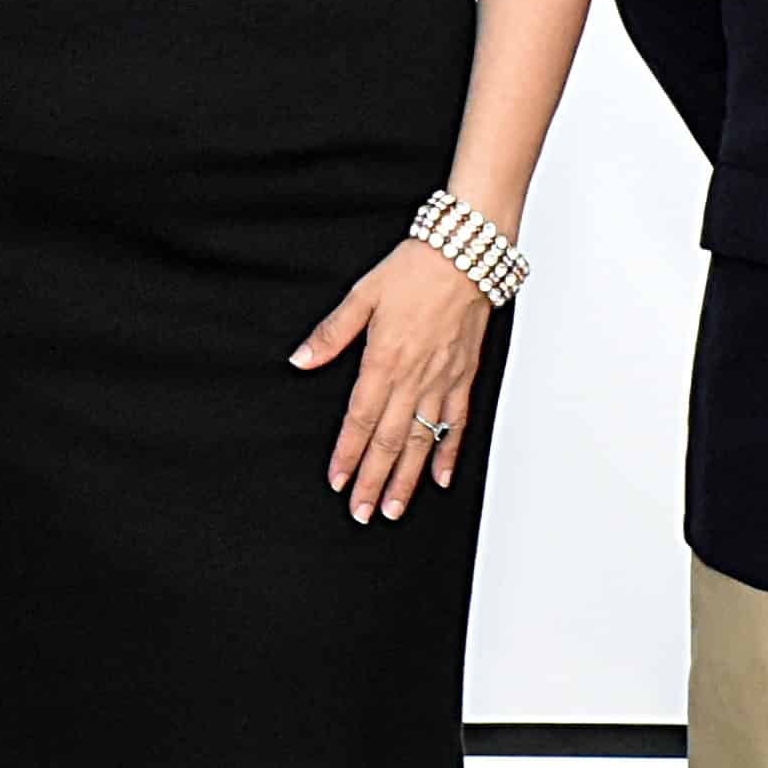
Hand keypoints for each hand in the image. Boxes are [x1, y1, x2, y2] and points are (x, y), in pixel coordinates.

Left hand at [296, 237, 494, 522]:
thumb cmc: (416, 269)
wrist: (467, 255)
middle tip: (363, 512)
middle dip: (373, 480)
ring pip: (422, 441)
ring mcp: (442, 381)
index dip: (348, 454)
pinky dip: (449, 453)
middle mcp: (414, 378)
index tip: (338, 482)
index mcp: (384, 360)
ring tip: (394, 509)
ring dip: (407, 479)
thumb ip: (331, 334)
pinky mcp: (463, 377)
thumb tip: (300, 360)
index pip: (360, 419)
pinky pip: (457, 424)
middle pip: (389, 441)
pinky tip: (441, 477)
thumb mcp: (362, 295)